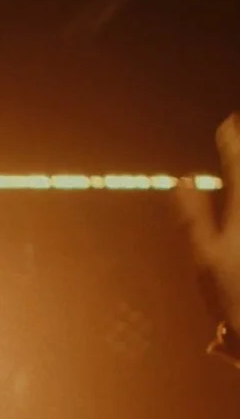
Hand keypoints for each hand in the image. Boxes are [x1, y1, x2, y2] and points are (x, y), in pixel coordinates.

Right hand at [172, 113, 239, 325]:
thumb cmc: (234, 295)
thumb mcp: (204, 257)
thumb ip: (193, 215)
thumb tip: (185, 178)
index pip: (237, 167)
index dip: (232, 143)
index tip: (229, 123)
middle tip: (239, 125)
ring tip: (239, 160)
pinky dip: (239, 201)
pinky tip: (234, 203)